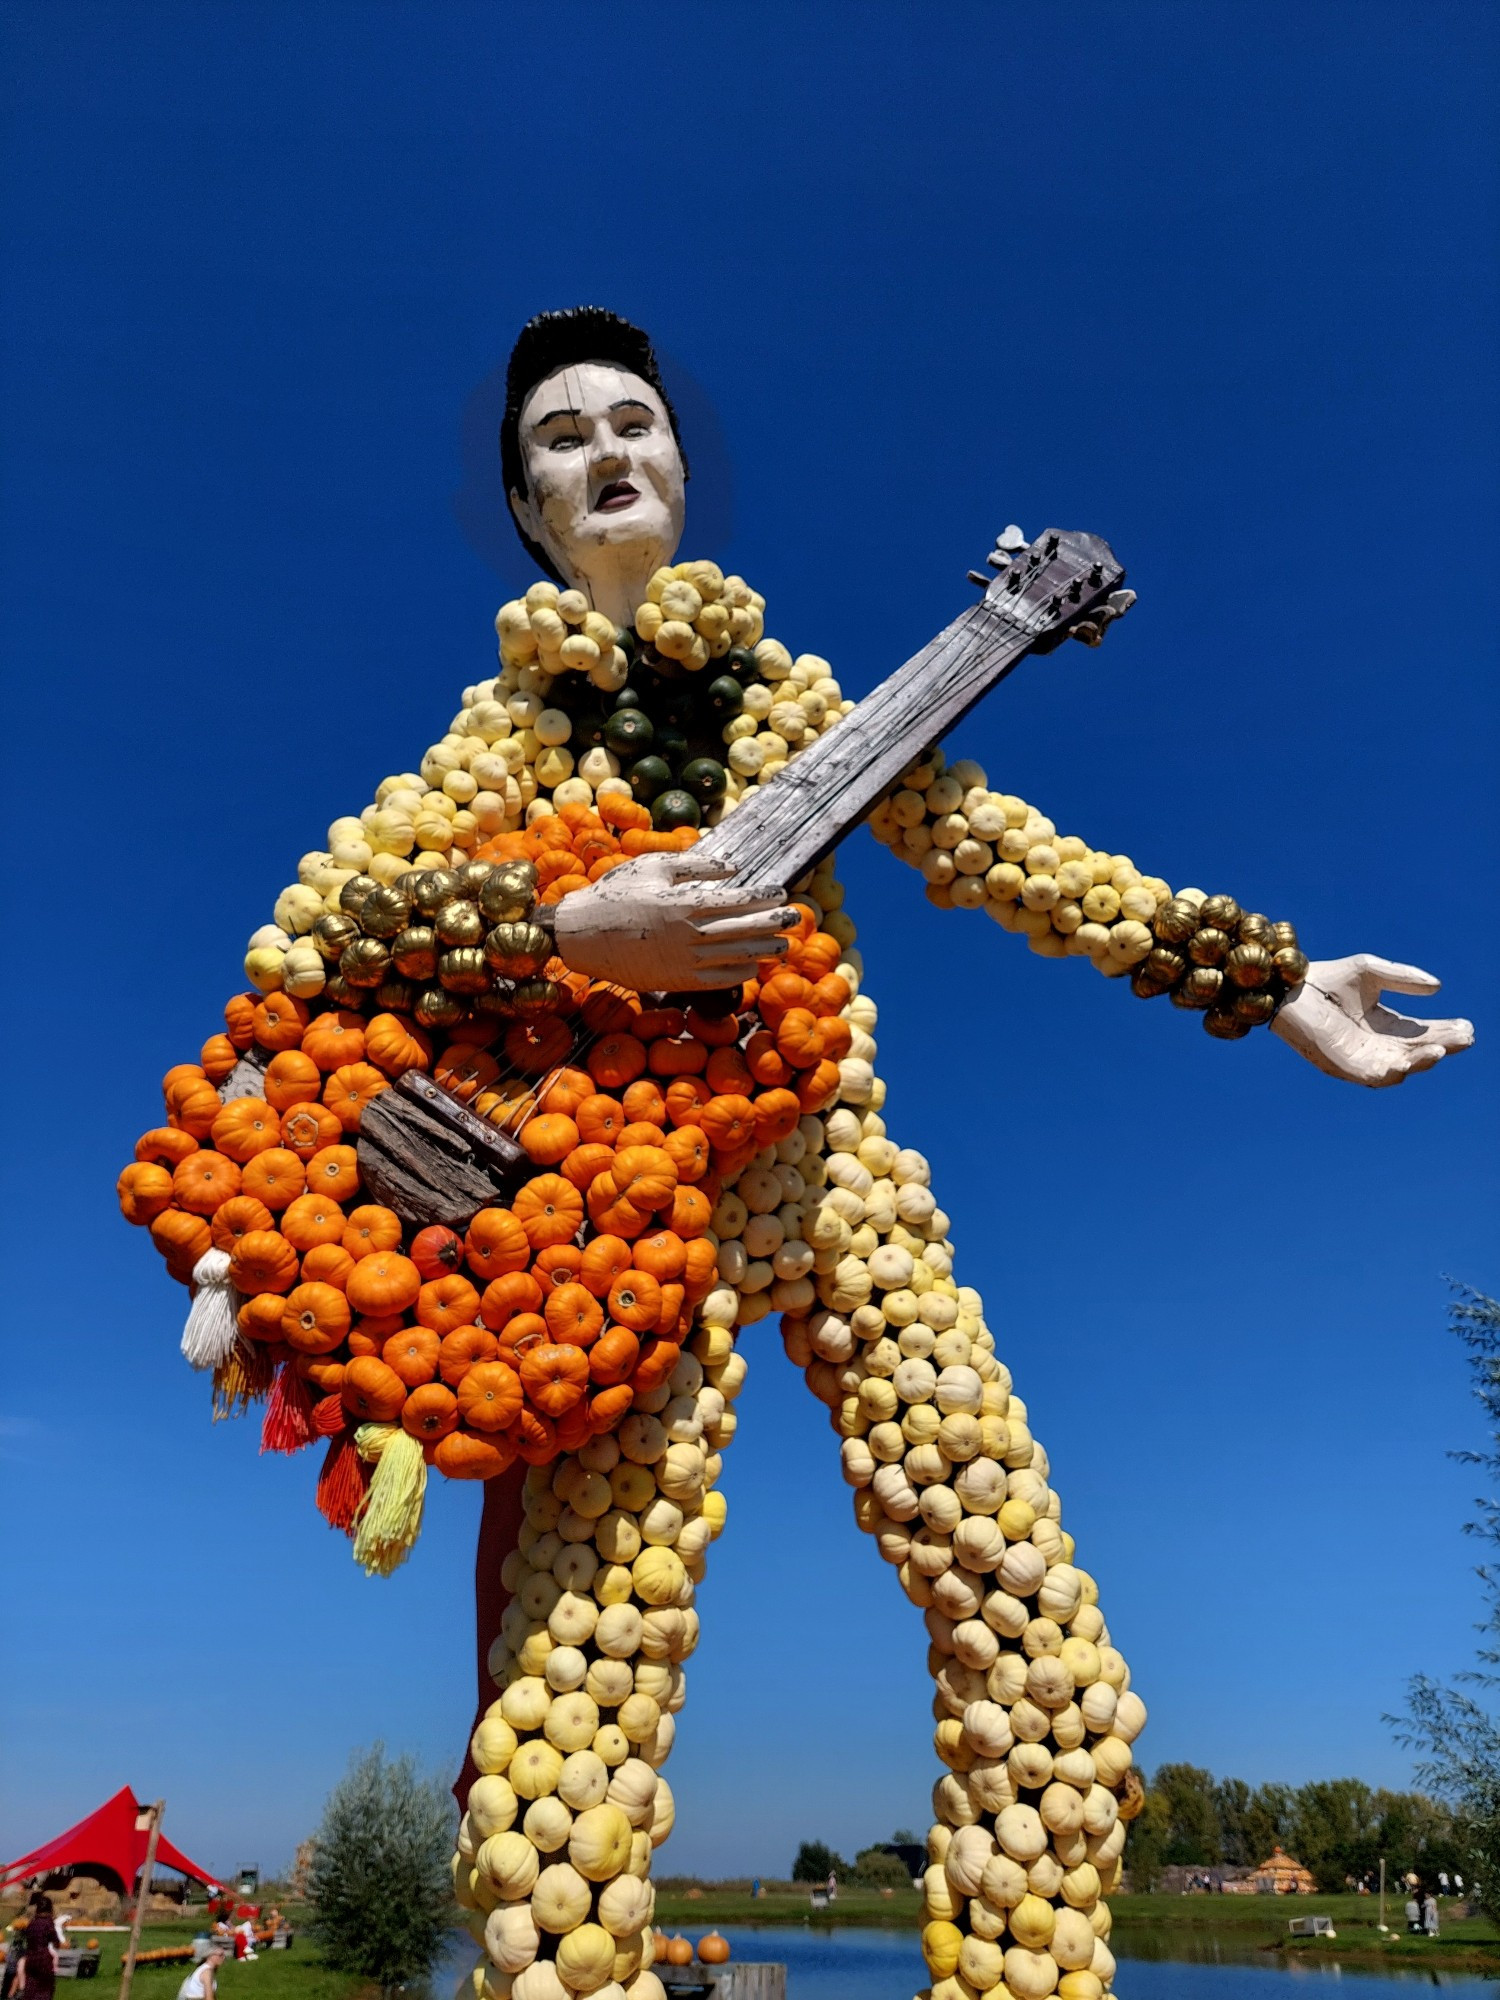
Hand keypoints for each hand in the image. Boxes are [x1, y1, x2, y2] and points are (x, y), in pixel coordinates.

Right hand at [551, 847, 796, 991]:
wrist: (582, 934)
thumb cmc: (616, 893)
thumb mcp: (654, 866)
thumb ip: (696, 866)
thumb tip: (733, 869)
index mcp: (684, 903)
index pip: (737, 901)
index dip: (763, 898)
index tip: (781, 893)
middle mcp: (689, 934)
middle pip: (743, 930)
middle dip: (773, 923)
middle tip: (796, 917)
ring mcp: (684, 961)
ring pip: (735, 957)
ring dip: (763, 950)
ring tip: (784, 945)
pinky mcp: (676, 981)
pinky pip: (717, 980)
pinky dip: (738, 973)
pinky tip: (752, 965)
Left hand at [1270, 953, 1473, 1086]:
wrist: (1288, 987)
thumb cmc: (1325, 978)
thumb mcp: (1371, 971)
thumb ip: (1402, 978)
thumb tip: (1438, 987)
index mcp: (1383, 1023)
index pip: (1421, 1032)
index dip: (1444, 1031)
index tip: (1468, 1026)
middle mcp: (1375, 1044)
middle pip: (1416, 1051)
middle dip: (1442, 1046)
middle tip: (1465, 1038)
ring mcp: (1360, 1057)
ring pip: (1400, 1067)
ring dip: (1422, 1061)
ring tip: (1441, 1050)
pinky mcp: (1343, 1066)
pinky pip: (1373, 1075)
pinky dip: (1392, 1072)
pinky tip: (1408, 1062)